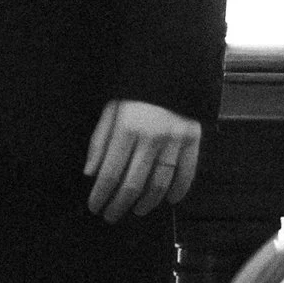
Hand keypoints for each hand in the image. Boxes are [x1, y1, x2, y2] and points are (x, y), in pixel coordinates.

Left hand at [84, 96, 202, 221]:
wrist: (171, 66)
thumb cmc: (136, 89)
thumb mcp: (110, 108)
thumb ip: (100, 140)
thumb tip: (90, 172)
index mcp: (126, 128)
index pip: (109, 172)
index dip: (100, 194)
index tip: (94, 206)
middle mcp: (151, 138)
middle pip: (133, 184)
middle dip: (119, 205)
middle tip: (111, 216)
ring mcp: (174, 140)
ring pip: (159, 183)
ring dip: (147, 202)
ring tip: (137, 211)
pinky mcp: (193, 139)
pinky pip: (187, 173)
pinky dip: (179, 190)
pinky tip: (170, 200)